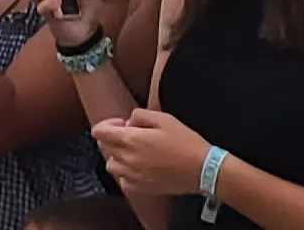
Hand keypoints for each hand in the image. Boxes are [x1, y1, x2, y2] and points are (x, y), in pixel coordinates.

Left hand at [91, 109, 212, 196]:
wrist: (204, 170)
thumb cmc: (186, 143)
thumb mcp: (164, 119)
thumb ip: (140, 115)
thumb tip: (129, 121)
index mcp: (130, 140)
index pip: (99, 132)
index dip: (108, 125)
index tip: (122, 124)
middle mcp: (127, 158)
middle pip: (104, 147)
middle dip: (113, 138)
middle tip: (131, 136)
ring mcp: (133, 175)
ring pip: (111, 164)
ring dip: (117, 156)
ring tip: (135, 152)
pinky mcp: (141, 187)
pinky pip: (123, 180)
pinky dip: (126, 173)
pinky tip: (139, 167)